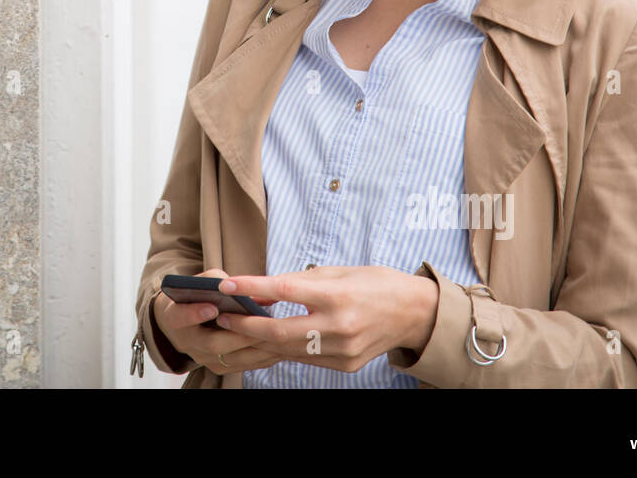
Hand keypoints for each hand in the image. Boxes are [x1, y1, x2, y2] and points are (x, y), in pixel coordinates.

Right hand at [152, 268, 284, 375]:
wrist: (185, 322)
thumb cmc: (194, 296)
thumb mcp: (197, 283)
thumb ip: (214, 280)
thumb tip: (239, 286)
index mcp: (174, 317)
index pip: (180, 317)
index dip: (196, 313)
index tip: (213, 307)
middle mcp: (186, 342)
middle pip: (212, 343)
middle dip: (237, 334)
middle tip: (258, 324)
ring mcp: (202, 358)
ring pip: (230, 358)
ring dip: (254, 347)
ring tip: (276, 335)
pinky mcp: (219, 366)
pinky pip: (242, 365)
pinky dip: (261, 357)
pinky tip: (279, 346)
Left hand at [213, 266, 438, 373]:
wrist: (413, 313)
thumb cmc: (375, 283)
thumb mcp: (338, 272)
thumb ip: (300, 281)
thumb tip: (264, 289)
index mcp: (337, 296)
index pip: (284, 291)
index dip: (251, 288)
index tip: (227, 285)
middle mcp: (339, 326)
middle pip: (279, 330)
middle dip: (246, 325)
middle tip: (223, 316)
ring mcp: (342, 350)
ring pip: (288, 349)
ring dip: (260, 340)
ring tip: (238, 328)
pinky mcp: (345, 365)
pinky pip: (306, 358)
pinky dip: (284, 348)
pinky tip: (268, 339)